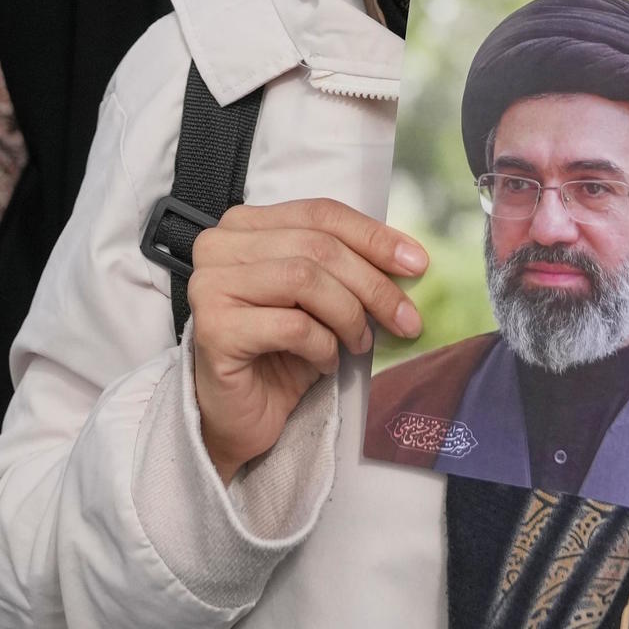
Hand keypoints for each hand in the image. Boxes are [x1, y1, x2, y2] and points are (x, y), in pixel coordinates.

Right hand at [185, 199, 426, 480]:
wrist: (239, 415)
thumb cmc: (280, 352)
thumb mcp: (319, 298)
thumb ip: (345, 266)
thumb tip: (410, 259)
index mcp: (245, 224)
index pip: (320, 213)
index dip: (374, 236)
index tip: (418, 264)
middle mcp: (219, 245)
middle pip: (316, 246)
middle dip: (372, 285)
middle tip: (406, 320)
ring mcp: (210, 285)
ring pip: (304, 279)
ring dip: (349, 316)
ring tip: (360, 344)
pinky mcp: (213, 329)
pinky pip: (291, 326)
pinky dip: (323, 346)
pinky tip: (327, 363)